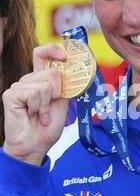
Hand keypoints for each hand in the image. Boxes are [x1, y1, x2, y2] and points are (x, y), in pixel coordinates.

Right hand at [2, 44, 68, 164]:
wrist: (36, 145)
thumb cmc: (47, 127)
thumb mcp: (62, 103)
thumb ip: (65, 86)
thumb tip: (72, 71)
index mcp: (41, 80)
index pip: (42, 54)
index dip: (52, 50)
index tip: (63, 55)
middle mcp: (28, 80)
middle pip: (51, 72)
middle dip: (57, 92)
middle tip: (50, 108)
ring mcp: (18, 86)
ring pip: (44, 84)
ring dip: (46, 104)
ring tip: (41, 114)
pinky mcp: (11, 95)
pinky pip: (33, 93)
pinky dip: (38, 107)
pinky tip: (32, 114)